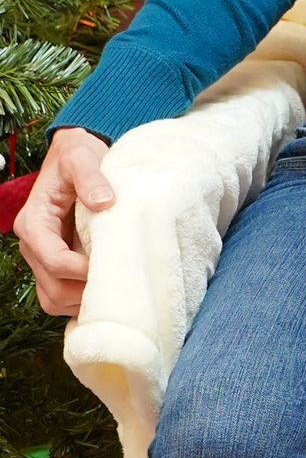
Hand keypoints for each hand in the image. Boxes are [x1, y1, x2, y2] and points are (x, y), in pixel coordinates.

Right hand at [14, 127, 114, 316]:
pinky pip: (61, 296)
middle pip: (53, 288)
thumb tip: (103, 203)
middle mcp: (34, 245)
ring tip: (115, 287)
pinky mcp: (56, 265)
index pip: (54, 260)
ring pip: (54, 299)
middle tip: (120, 282)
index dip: (82, 270)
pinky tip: (107, 290)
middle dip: (84, 291)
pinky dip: (81, 301)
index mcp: (34, 223)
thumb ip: (90, 177)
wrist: (74, 157)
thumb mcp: (82, 156)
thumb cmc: (76, 156)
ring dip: (83, 300)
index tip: (114, 264)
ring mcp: (43, 258)